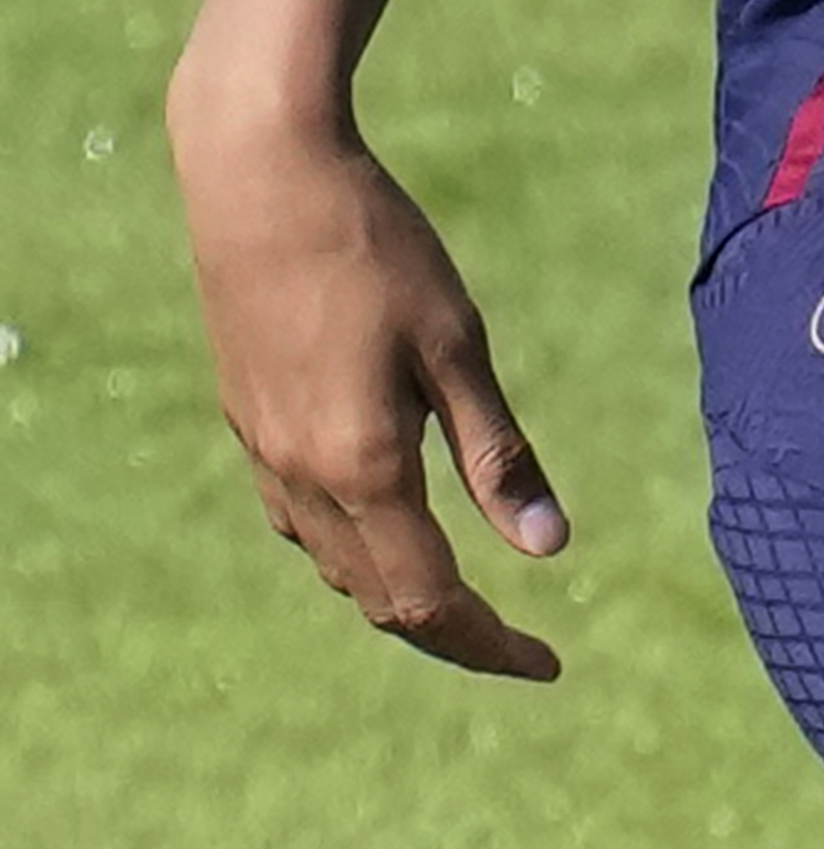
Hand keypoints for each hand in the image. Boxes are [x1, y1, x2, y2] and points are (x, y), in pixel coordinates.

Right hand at [176, 113, 568, 679]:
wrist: (261, 182)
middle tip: (520, 647)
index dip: (491, 645)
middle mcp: (302, 477)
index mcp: (363, 467)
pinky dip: (354, 546)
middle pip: (379, 598)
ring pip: (335, 565)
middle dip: (452, 632)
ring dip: (398, 593)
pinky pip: (302, 520)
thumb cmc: (377, 250)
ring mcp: (263, 452)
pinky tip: (390, 520)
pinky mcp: (248, 421)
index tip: (550, 666)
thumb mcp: (457, 346)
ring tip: (467, 596)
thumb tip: (547, 550)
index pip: (431, 598)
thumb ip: (496, 453)